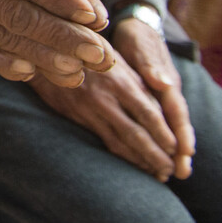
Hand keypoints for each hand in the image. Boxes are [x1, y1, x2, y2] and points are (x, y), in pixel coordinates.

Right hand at [31, 17, 193, 180]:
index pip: (150, 113)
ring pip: (120, 142)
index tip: (177, 150)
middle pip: (137, 133)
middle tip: (171, 170)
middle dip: (157, 155)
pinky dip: (120, 155)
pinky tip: (131, 162)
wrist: (44, 49)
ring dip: (140, 160)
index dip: (165, 134)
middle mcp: (106, 97)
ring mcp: (89, 108)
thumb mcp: (114, 56)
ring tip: (156, 173)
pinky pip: (103, 140)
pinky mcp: (76, 115)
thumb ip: (137, 77)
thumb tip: (164, 94)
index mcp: (121, 80)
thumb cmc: (87, 50)